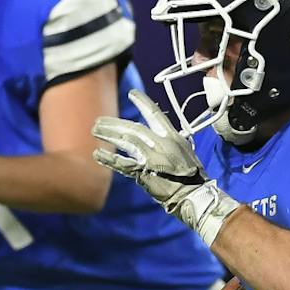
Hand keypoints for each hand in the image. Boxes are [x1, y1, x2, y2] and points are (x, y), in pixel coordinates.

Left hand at [93, 90, 240, 245]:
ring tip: (95, 131)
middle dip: (115, 123)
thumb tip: (154, 132)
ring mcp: (151, 158)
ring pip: (126, 141)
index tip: (132, 93)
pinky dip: (109, 158)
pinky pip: (122, 163)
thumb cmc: (191, 175)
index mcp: (173, 137)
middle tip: (99, 121)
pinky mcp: (143, 172)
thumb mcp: (184, 150)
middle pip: (133, 128)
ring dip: (109, 135)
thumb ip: (168, 140)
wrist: (193, 195)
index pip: (155, 114)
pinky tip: (97, 153)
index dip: (143, 102)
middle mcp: (161, 144)